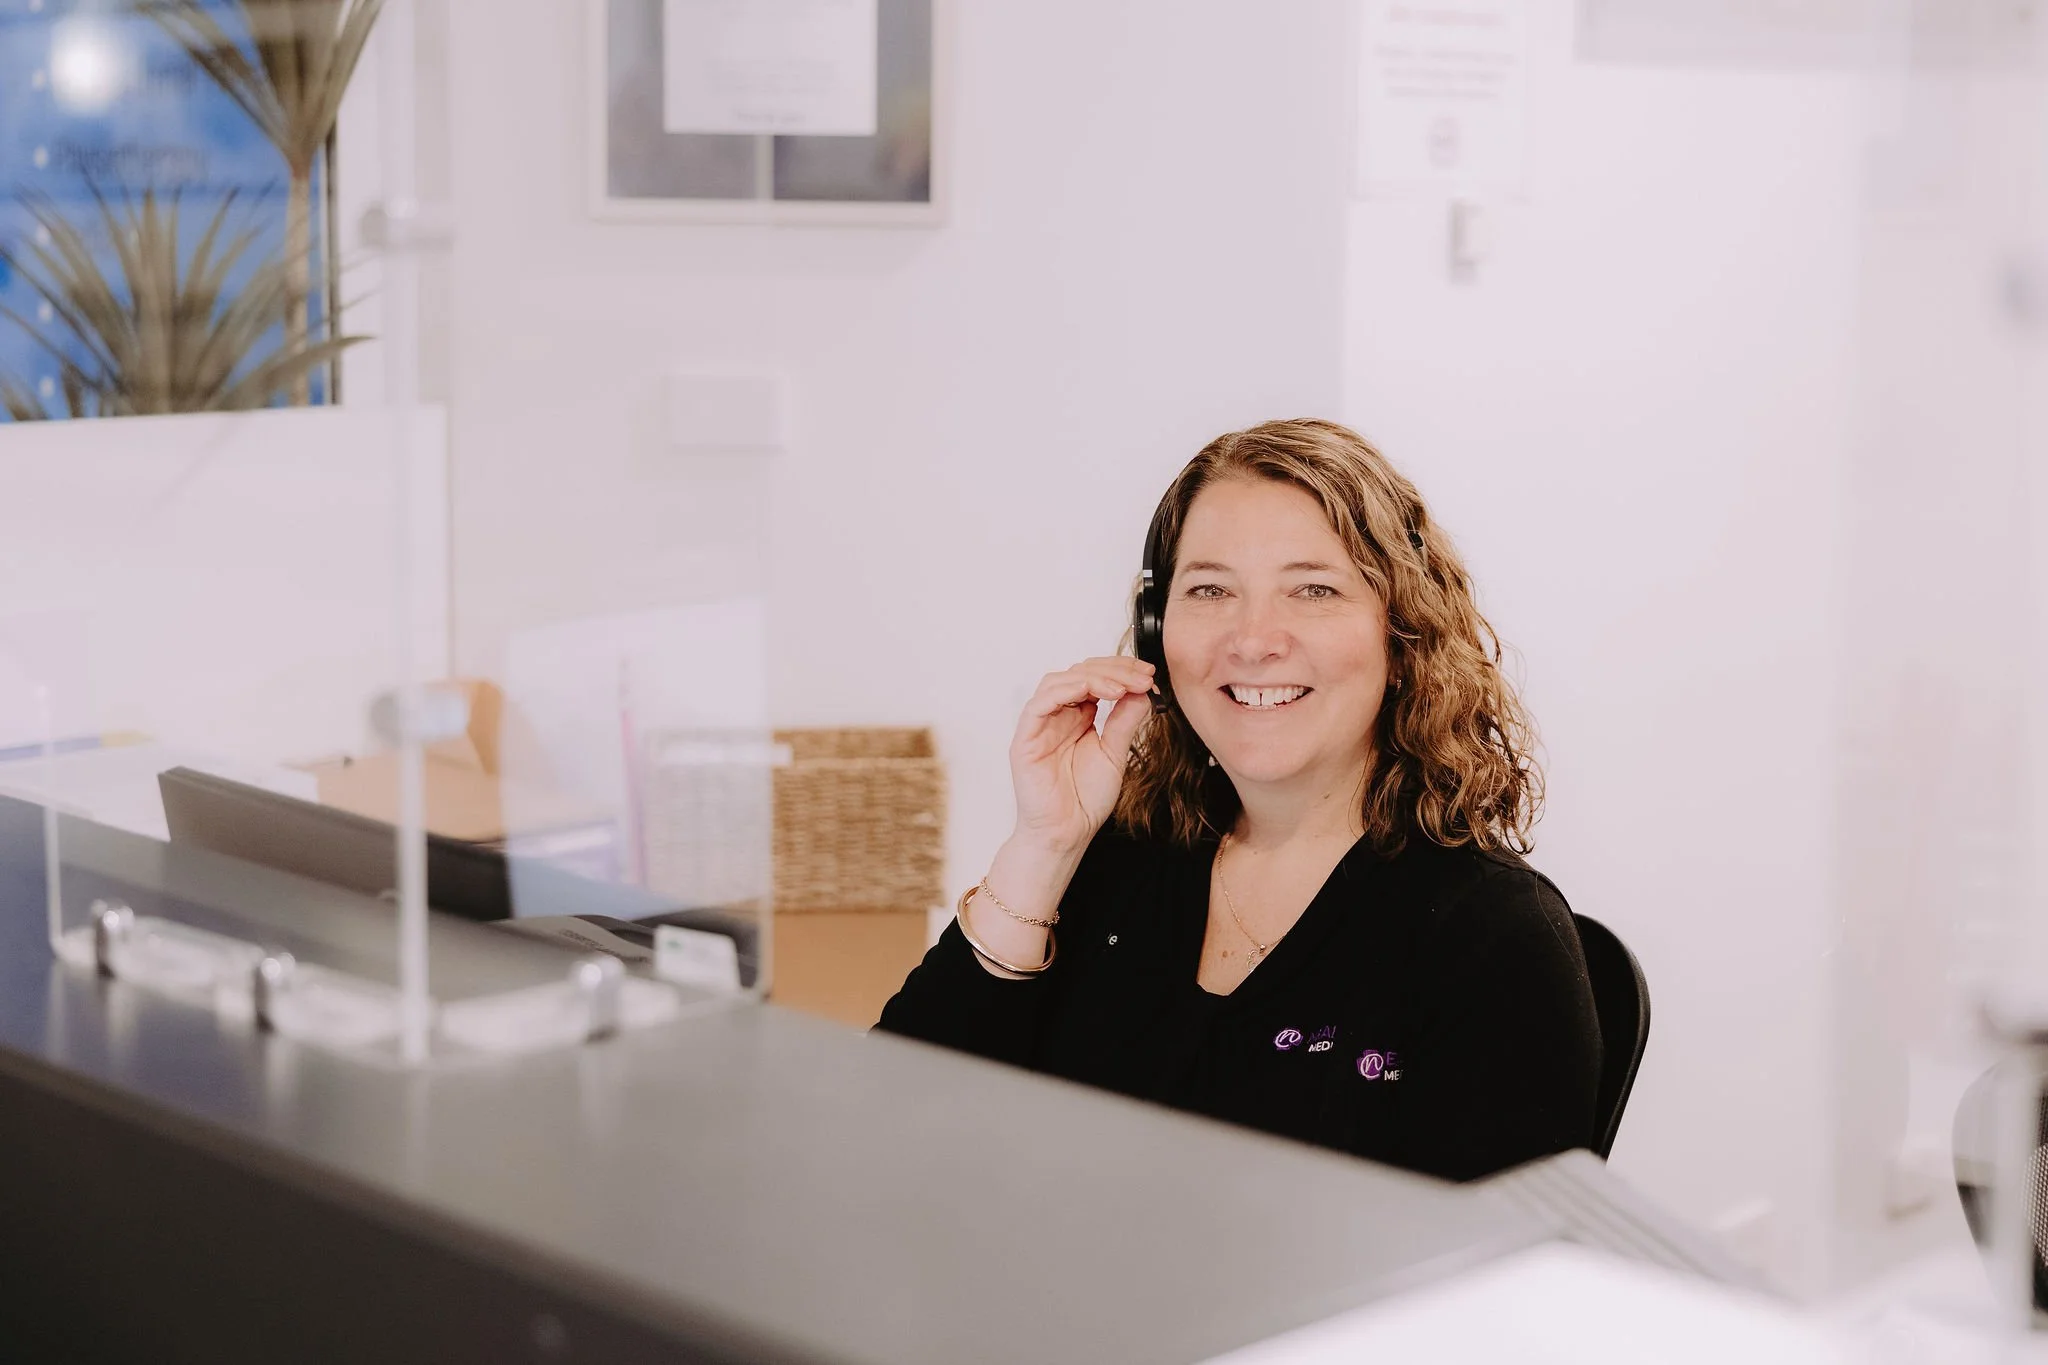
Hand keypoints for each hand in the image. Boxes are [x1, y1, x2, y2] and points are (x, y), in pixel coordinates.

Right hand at [1008, 656, 1155, 855]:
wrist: (1067, 832)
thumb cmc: (1085, 799)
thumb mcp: (1115, 753)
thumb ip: (1125, 721)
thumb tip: (1142, 690)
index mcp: (1078, 717)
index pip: (1096, 679)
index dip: (1121, 671)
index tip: (1149, 674)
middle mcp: (1058, 716)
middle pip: (1079, 673)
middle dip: (1113, 670)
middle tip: (1141, 678)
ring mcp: (1040, 726)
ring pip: (1058, 681)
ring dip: (1091, 677)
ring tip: (1120, 688)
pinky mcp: (1026, 739)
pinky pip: (1038, 705)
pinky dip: (1063, 691)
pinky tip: (1089, 690)